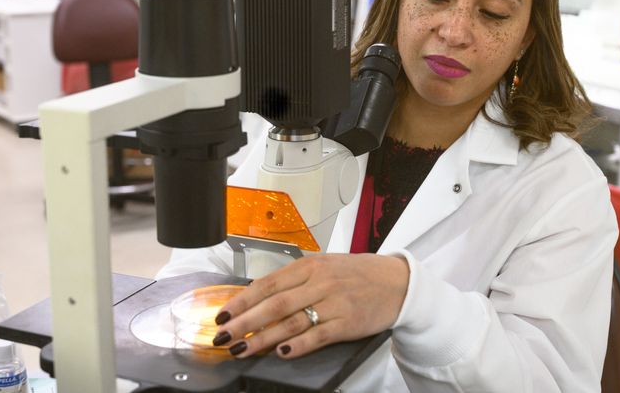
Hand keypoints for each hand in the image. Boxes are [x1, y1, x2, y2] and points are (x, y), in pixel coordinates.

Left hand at [212, 253, 409, 358]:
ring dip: (263, 338)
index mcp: (309, 266)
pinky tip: (282, 353)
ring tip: (243, 349)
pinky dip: (298, 345)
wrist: (396, 282)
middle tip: (224, 335)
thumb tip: (258, 295)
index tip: (223, 313)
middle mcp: (319, 282)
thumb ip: (294, 280)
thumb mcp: (324, 266)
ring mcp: (333, 303)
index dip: (242, 300)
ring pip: (291, 322)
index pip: (267, 284)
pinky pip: (318, 335)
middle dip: (245, 322)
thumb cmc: (357, 274)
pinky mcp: (347, 322)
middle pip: (274, 304)